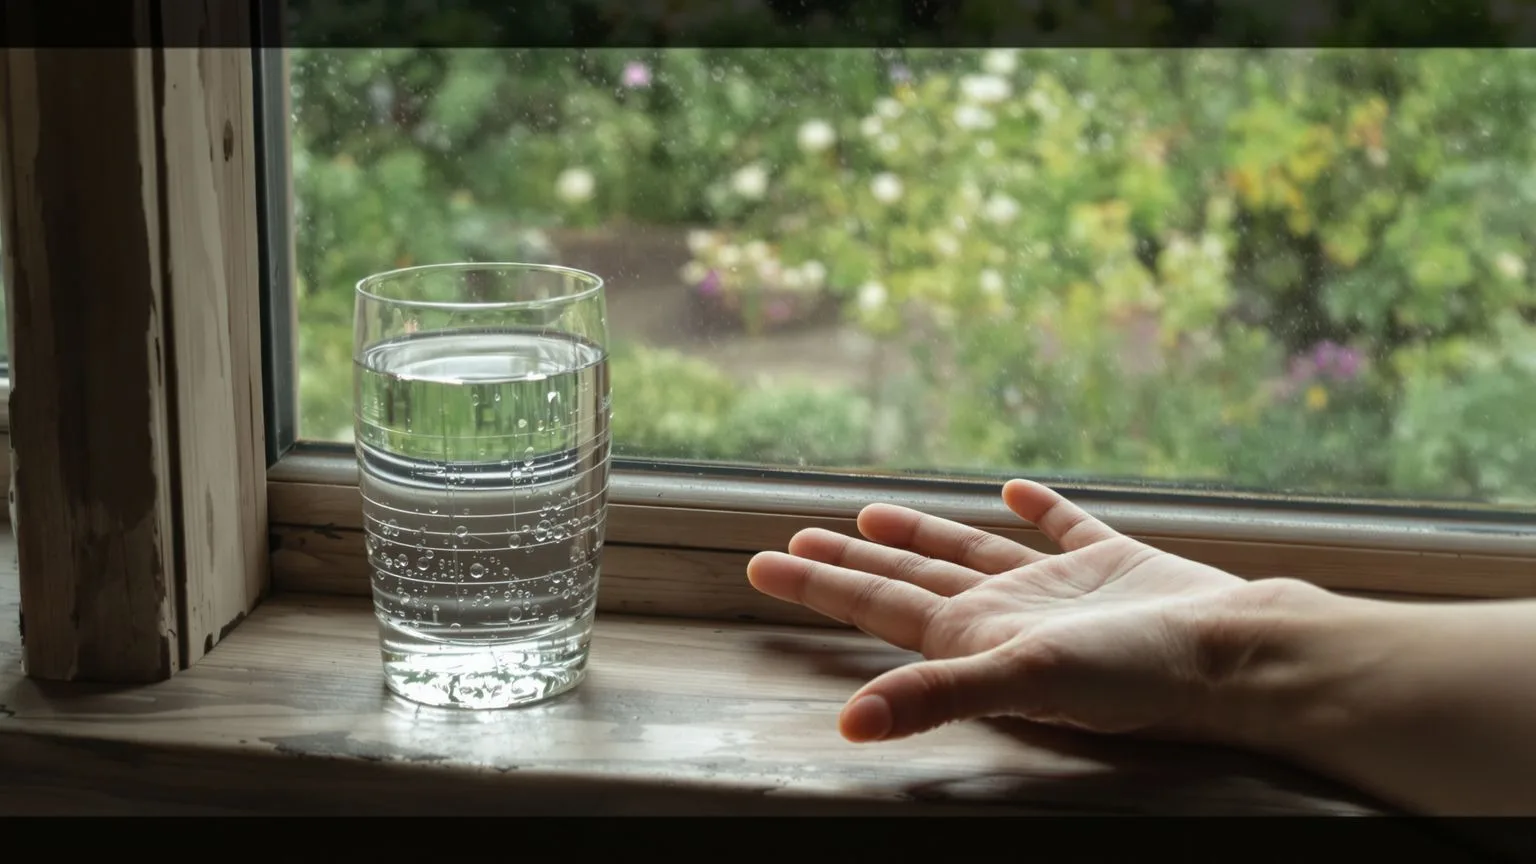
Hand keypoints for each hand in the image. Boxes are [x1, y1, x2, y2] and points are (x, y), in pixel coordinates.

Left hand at [746, 479, 1297, 744]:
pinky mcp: (1113, 564)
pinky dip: (1038, 509)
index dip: (815, 584)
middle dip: (849, 561)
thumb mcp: (1022, 681)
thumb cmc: (1133, 672)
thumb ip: (935, 696)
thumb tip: (848, 729)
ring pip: (970, 551)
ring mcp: (1058, 589)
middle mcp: (1005, 612)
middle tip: (796, 538)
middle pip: (907, 580)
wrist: (1237, 653)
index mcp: (974, 635)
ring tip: (873, 514)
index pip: (874, 605)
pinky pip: (1063, 527)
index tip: (759, 563)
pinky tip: (1016, 489)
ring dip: (921, 535)